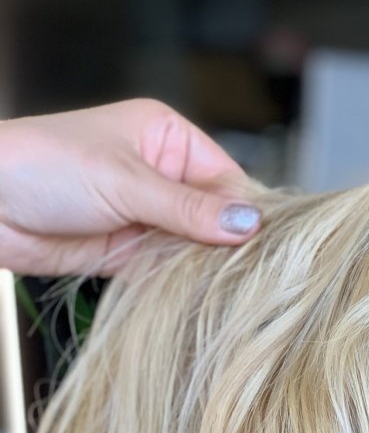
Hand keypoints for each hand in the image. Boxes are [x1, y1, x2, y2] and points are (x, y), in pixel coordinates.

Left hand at [0, 98, 263, 275]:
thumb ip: (188, 208)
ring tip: (229, 289)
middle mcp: (161, 175)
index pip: (227, 178)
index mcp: (166, 138)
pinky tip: (200, 295)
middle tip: (251, 275)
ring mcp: (146, 216)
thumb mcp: (124, 181)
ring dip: (206, 267)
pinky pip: (169, 271)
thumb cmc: (40, 166)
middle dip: (227, 244)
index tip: (264, 245)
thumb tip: (248, 223)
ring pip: (195, 247)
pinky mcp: (129, 253)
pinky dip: (183, 284)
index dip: (245, 212)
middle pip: (215, 217)